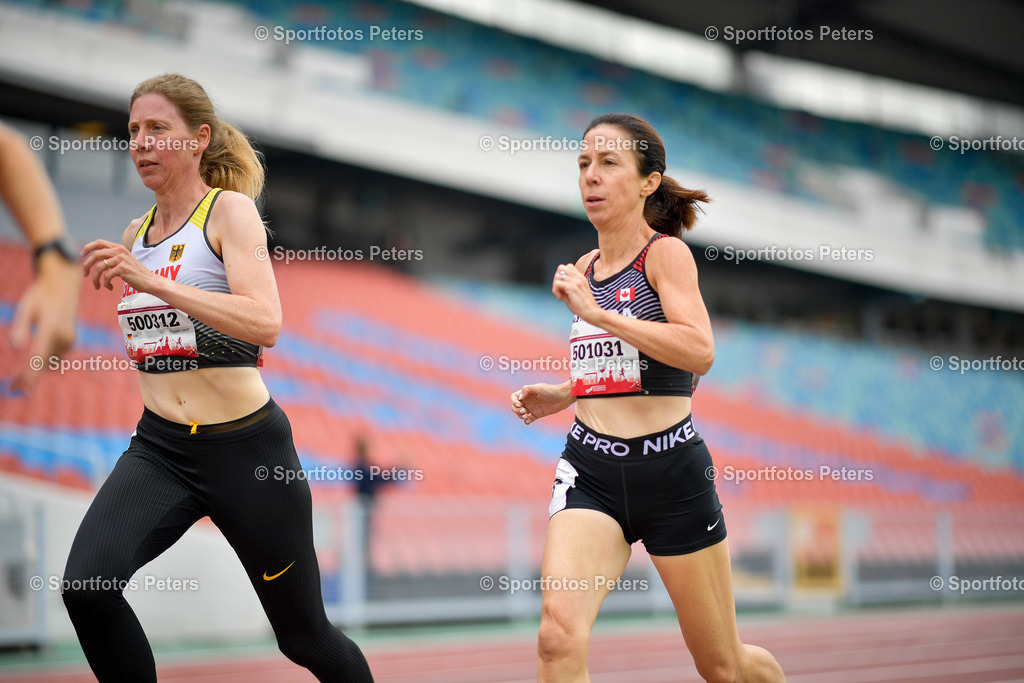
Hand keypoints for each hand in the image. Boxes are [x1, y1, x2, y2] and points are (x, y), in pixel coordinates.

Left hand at [8, 253, 78, 392]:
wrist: (64, 286)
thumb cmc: (40, 296)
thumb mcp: (25, 308)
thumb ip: (19, 328)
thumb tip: (15, 349)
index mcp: (52, 328)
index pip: (38, 355)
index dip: (30, 374)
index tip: (23, 389)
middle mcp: (64, 337)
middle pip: (44, 363)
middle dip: (29, 377)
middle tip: (12, 389)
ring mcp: (69, 340)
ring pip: (50, 362)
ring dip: (36, 371)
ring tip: (18, 383)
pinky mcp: (70, 342)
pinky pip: (54, 357)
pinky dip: (43, 364)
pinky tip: (32, 367)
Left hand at [81, 239, 152, 291]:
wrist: (149, 281)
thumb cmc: (135, 273)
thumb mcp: (123, 261)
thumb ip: (112, 257)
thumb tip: (95, 259)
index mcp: (118, 247)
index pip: (99, 243)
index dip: (87, 248)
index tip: (81, 256)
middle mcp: (119, 251)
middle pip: (95, 255)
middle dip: (86, 265)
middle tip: (84, 274)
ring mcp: (121, 259)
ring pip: (99, 267)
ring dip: (94, 278)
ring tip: (96, 285)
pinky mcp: (123, 269)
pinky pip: (107, 276)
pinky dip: (105, 283)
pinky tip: (109, 287)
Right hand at [510, 383, 572, 425]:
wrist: (563, 397)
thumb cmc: (551, 390)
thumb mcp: (538, 387)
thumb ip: (527, 390)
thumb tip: (519, 398)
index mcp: (526, 393)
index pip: (514, 397)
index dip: (514, 401)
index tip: (519, 404)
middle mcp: (528, 400)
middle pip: (515, 407)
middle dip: (516, 410)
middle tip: (524, 411)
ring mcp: (532, 408)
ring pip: (520, 414)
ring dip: (520, 416)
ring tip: (526, 416)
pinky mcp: (537, 414)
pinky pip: (528, 419)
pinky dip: (526, 421)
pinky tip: (528, 420)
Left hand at [552, 263, 601, 323]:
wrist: (592, 312)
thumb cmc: (583, 306)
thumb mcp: (574, 293)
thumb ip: (566, 286)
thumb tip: (556, 285)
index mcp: (581, 277)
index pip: (567, 266)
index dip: (562, 275)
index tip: (563, 287)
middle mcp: (579, 277)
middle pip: (561, 268)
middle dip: (557, 279)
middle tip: (560, 290)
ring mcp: (576, 281)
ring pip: (557, 275)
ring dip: (555, 286)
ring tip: (560, 295)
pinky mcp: (572, 287)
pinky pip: (557, 283)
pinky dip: (555, 291)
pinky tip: (560, 298)